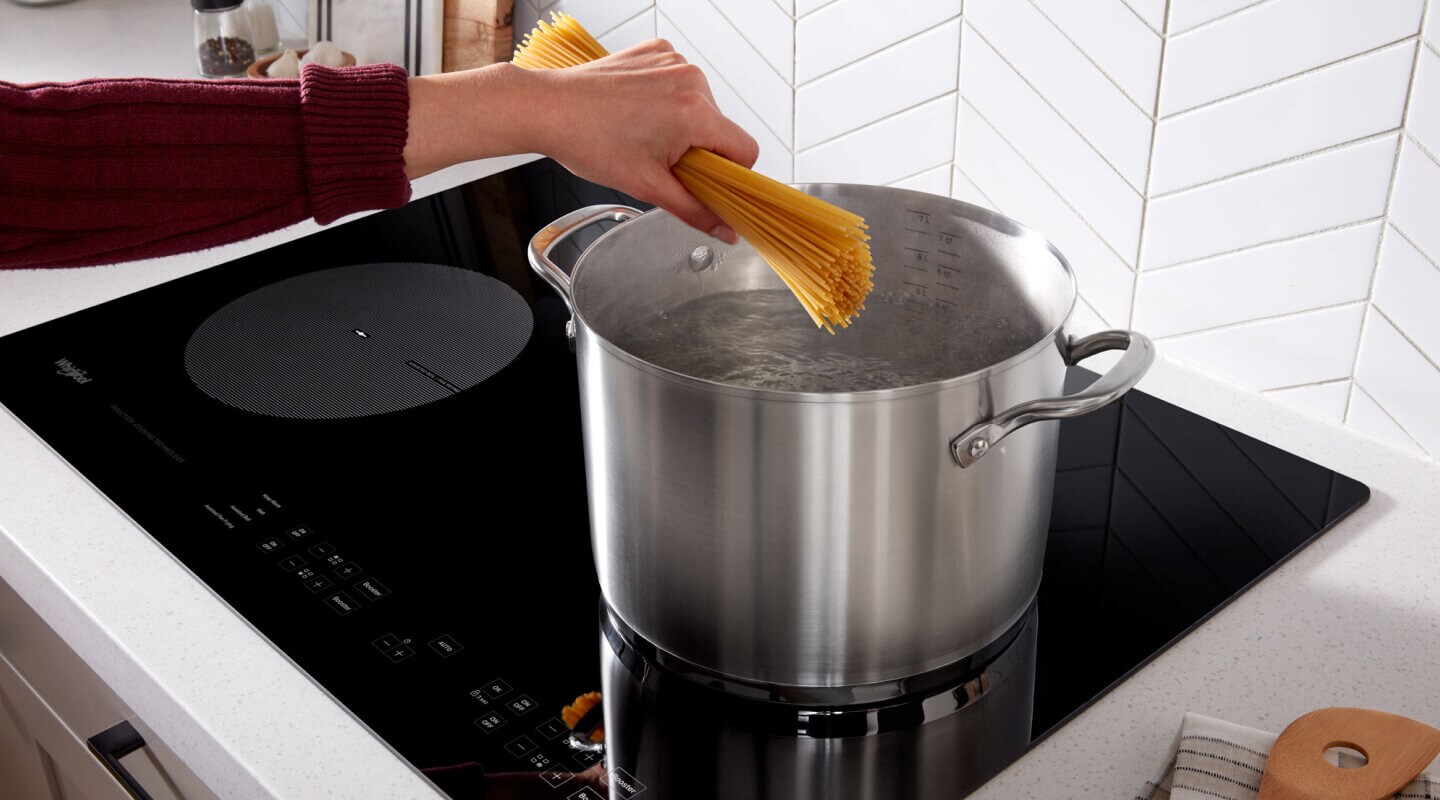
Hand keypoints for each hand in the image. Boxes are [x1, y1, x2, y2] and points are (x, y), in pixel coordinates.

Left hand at [524, 39, 759, 242]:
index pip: (744, 150)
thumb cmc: (587, 140)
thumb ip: (694, 210)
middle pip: (721, 128)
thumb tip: (724, 229)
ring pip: (702, 106)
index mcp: (694, 112)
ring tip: (644, 133)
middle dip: (699, 149)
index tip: (707, 182)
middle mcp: (690, 79)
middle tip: (660, 159)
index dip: (730, 175)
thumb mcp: (647, 185)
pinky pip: (681, 83)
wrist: (549, 108)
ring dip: (682, 124)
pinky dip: (667, 100)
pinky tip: (639, 111)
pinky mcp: (659, 51)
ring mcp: (674, 61)